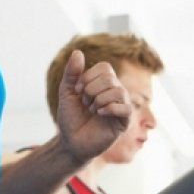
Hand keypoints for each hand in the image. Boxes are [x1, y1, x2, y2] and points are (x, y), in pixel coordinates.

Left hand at [56, 50, 131, 164]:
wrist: (70, 142)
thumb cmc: (70, 117)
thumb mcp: (67, 92)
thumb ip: (72, 73)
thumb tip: (78, 51)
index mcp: (103, 84)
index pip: (105, 67)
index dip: (88, 76)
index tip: (77, 90)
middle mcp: (115, 93)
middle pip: (111, 78)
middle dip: (91, 89)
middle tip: (84, 103)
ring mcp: (121, 107)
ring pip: (119, 91)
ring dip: (99, 99)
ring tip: (91, 109)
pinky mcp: (124, 122)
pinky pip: (126, 108)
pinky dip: (109, 108)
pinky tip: (99, 114)